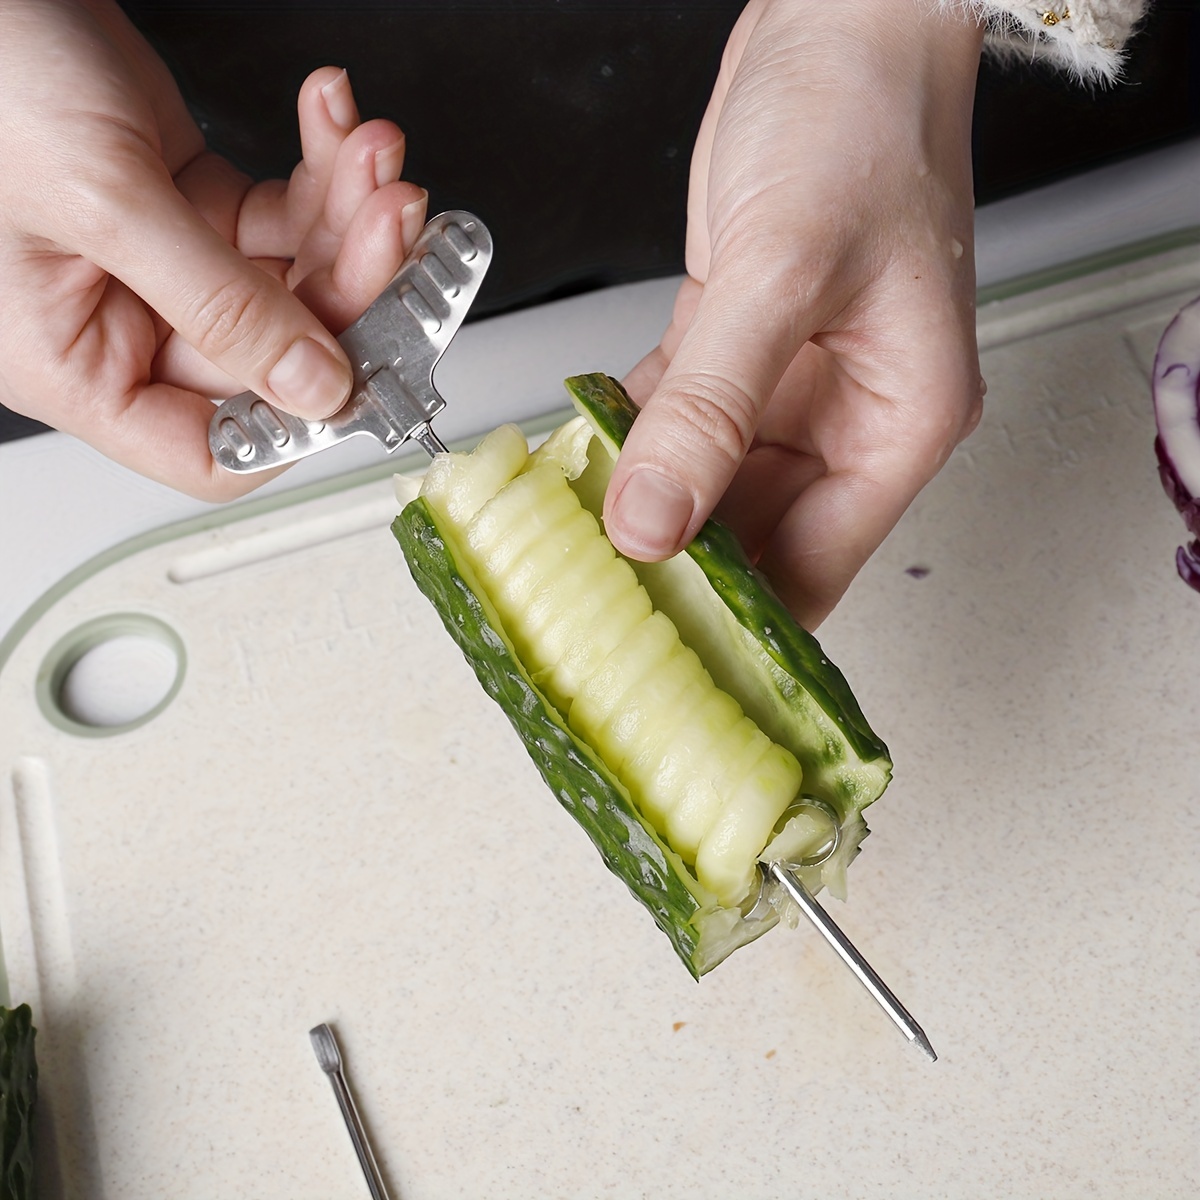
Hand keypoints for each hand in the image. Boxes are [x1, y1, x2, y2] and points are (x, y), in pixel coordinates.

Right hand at [0, 0, 426, 498]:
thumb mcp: (105, 202)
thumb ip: (220, 305)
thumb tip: (315, 388)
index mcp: (76, 366)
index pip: (214, 450)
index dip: (297, 423)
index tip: (369, 368)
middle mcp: (123, 325)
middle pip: (279, 351)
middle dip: (350, 278)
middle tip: (393, 218)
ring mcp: (164, 266)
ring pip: (294, 277)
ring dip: (348, 212)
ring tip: (370, 152)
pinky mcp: (187, 203)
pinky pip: (280, 212)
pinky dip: (318, 167)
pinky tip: (331, 118)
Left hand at [604, 0, 985, 627]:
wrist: (843, 21)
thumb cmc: (862, 118)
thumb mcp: (784, 271)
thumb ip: (712, 406)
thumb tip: (652, 522)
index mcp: (899, 422)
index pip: (814, 567)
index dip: (739, 621)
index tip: (658, 651)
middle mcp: (849, 418)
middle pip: (755, 538)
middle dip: (675, 568)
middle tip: (589, 599)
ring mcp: (791, 386)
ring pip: (707, 483)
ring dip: (641, 505)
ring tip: (567, 539)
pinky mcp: (738, 346)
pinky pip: (677, 418)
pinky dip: (629, 439)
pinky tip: (578, 458)